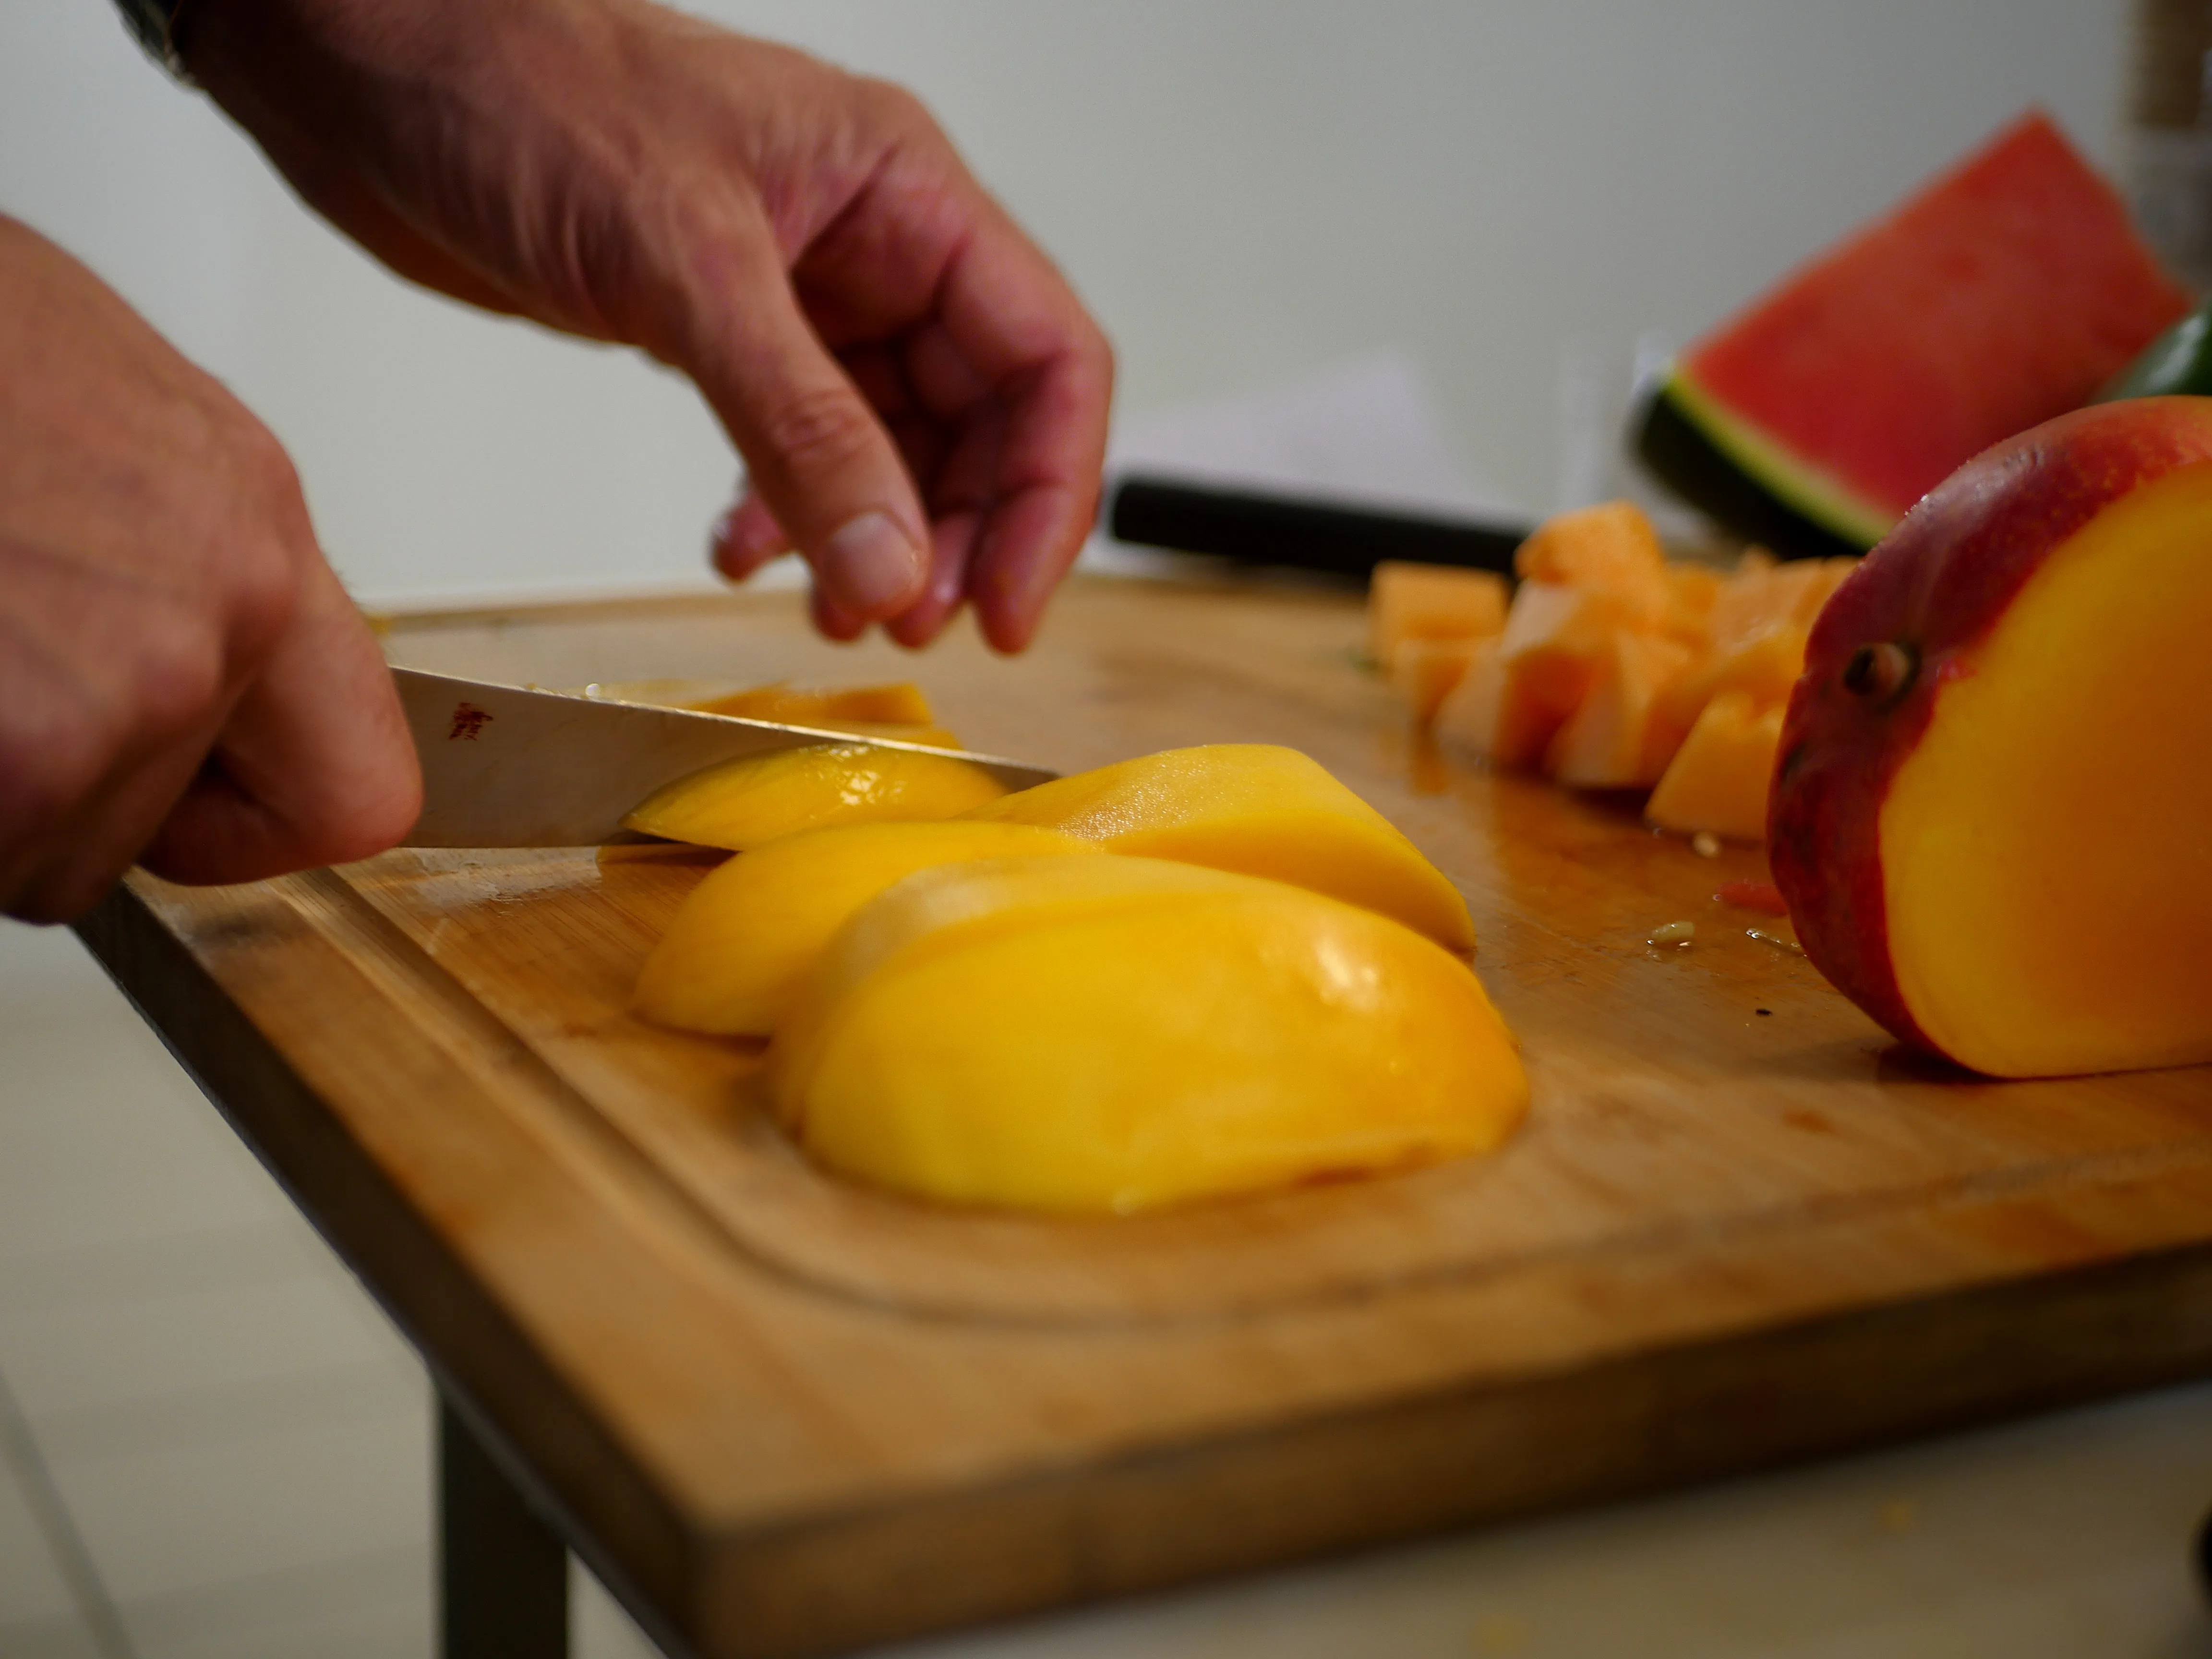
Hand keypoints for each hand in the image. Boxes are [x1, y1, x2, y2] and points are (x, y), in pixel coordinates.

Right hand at [0, 218, 419, 922]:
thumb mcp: (97, 413)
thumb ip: (172, 561)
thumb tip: (178, 668)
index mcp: (250, 528)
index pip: (355, 788)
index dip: (244, 820)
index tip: (179, 804)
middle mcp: (217, 615)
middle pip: (149, 829)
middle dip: (51, 787)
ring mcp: (113, 694)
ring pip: (38, 847)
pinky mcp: (16, 760)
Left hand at [185, 0, 1114, 650]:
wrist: (371, 65)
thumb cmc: (518, 88)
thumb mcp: (683, 265)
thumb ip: (800, 428)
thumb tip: (889, 566)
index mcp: (905, 191)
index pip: (1046, 357)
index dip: (1048, 496)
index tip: (1005, 608)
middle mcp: (872, 241)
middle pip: (985, 417)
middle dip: (956, 534)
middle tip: (904, 622)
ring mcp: (801, 289)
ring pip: (895, 444)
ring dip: (875, 541)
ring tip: (835, 612)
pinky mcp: (724, 329)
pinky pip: (802, 447)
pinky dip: (788, 515)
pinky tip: (742, 553)